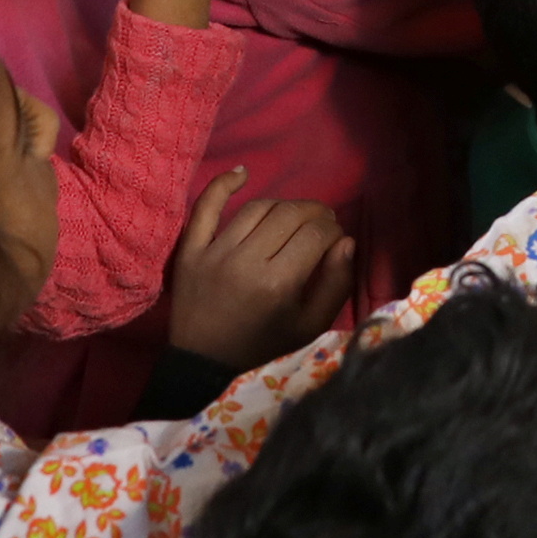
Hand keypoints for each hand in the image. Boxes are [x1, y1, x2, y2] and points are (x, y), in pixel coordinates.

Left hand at [164, 175, 351, 365]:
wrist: (204, 364)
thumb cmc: (264, 346)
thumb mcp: (309, 327)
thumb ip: (336, 285)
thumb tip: (346, 242)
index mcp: (278, 284)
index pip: (316, 235)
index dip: (333, 231)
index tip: (335, 240)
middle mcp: (246, 261)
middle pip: (289, 215)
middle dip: (314, 214)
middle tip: (321, 224)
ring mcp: (214, 252)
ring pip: (257, 208)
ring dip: (283, 205)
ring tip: (294, 216)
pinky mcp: (190, 250)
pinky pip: (205, 207)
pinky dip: (222, 184)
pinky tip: (242, 173)